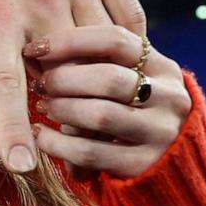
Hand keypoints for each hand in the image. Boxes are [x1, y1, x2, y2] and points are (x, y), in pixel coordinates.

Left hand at [0, 0, 146, 173]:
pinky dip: (124, 45)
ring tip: (83, 85)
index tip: (23, 167)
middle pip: (65, 72)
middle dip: (63, 101)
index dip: (13, 129)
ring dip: (96, 75)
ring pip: (103, 48)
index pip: (5, 86)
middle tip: (55, 110)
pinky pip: (128, 18)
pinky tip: (111, 56)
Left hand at [24, 26, 191, 177]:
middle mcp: (169, 98)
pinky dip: (56, 143)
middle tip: (40, 83)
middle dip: (63, 79)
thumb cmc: (130, 107)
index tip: (35, 48)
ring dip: (61, 109)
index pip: (115, 40)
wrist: (168, 162)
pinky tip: (41, 135)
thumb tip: (43, 48)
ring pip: (100, 115)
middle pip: (108, 78)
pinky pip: (90, 152)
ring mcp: (160, 134)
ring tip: (43, 106)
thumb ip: (100, 61)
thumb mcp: (129, 78)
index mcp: (163, 67)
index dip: (70, 41)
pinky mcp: (144, 165)